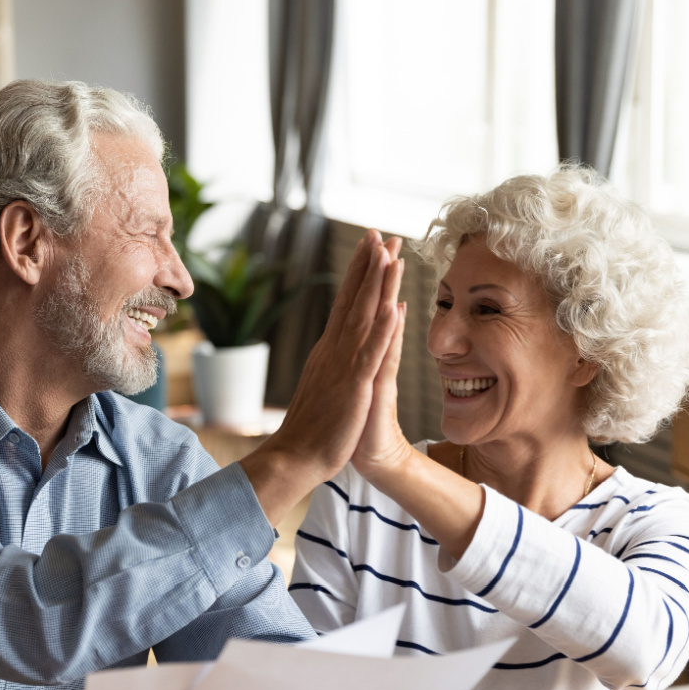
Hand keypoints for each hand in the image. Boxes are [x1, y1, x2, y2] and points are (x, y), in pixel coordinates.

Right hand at [240, 231, 404, 526]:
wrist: (295, 457)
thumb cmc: (312, 428)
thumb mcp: (324, 386)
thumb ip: (332, 363)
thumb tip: (336, 346)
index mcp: (330, 350)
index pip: (346, 302)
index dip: (359, 273)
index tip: (370, 245)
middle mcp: (334, 350)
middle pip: (354, 300)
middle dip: (369, 265)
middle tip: (380, 233)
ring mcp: (343, 366)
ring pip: (363, 317)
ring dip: (377, 285)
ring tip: (390, 255)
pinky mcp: (354, 386)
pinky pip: (371, 353)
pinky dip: (382, 329)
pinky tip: (393, 307)